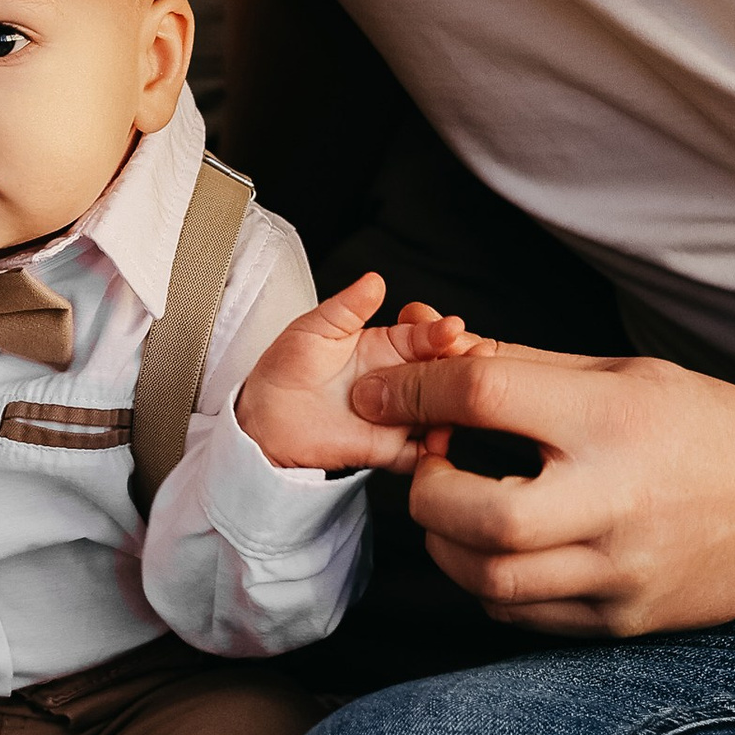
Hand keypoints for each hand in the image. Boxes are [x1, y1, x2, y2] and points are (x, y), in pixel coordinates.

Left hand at [234, 273, 484, 474]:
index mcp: (387, 347)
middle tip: (472, 362)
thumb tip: (374, 280)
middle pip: (442, 374)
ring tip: (459, 404)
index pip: (425, 337)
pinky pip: (420, 454)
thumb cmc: (285, 370)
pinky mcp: (389, 449)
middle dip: (461, 368)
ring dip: (454, 409)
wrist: (262, 421)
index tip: (453, 329)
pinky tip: (436, 441)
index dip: (441, 333)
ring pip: (439, 412)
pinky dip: (433, 451)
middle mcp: (400, 381)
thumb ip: (347, 308)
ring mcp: (398, 416)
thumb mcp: (313, 330)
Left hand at [346, 346, 734, 634]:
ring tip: (456, 513)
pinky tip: (502, 551)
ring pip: (490, 581)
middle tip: (428, 470)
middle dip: (426, 492)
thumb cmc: (703, 422)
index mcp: (613, 419)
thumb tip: (431, 356)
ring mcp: (622, 571)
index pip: (485, 398)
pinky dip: (491, 584)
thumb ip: (524, 370)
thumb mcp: (621, 372)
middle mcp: (617, 499)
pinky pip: (524, 616)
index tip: (382, 395)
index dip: (416, 392)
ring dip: (448, 547)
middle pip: (478, 515)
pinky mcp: (625, 620)